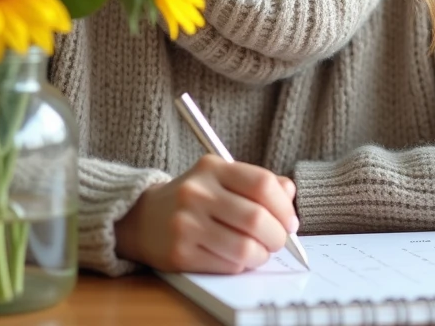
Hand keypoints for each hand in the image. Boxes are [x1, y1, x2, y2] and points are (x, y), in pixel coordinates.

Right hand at [114, 155, 298, 272]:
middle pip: (257, 219)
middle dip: (278, 236)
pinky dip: (241, 265)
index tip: (290, 221)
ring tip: (259, 251)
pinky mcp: (179, 253)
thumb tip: (290, 194)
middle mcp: (196, 193)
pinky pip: (227, 265)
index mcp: (212, 168)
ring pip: (245, 248)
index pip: (262, 184)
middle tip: (278, 241)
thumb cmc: (194, 200)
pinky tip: (235, 257)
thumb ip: (257, 182)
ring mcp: (185, 223)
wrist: (143, 219)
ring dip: (261, 255)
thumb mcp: (221, 178)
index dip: (284, 207)